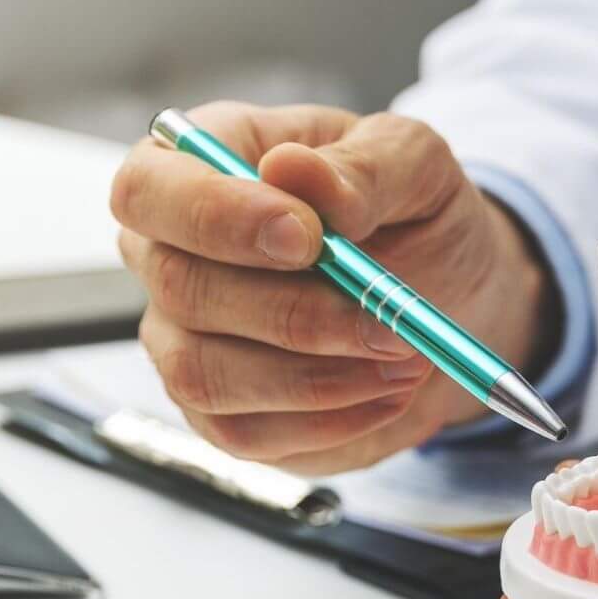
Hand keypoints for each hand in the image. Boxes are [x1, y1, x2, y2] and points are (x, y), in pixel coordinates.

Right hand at [111, 101, 554, 473]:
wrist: (449, 300)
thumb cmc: (413, 215)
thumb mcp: (414, 165)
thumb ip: (362, 166)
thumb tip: (291, 170)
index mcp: (199, 166)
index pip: (149, 188)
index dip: (215, 216)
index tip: (307, 238)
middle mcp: (169, 253)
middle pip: (180, 289)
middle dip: (294, 314)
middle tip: (389, 321)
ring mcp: (181, 339)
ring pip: (204, 374)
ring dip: (316, 378)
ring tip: (404, 357)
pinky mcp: (216, 411)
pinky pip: (244, 433)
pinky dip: (329, 421)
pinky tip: (388, 392)